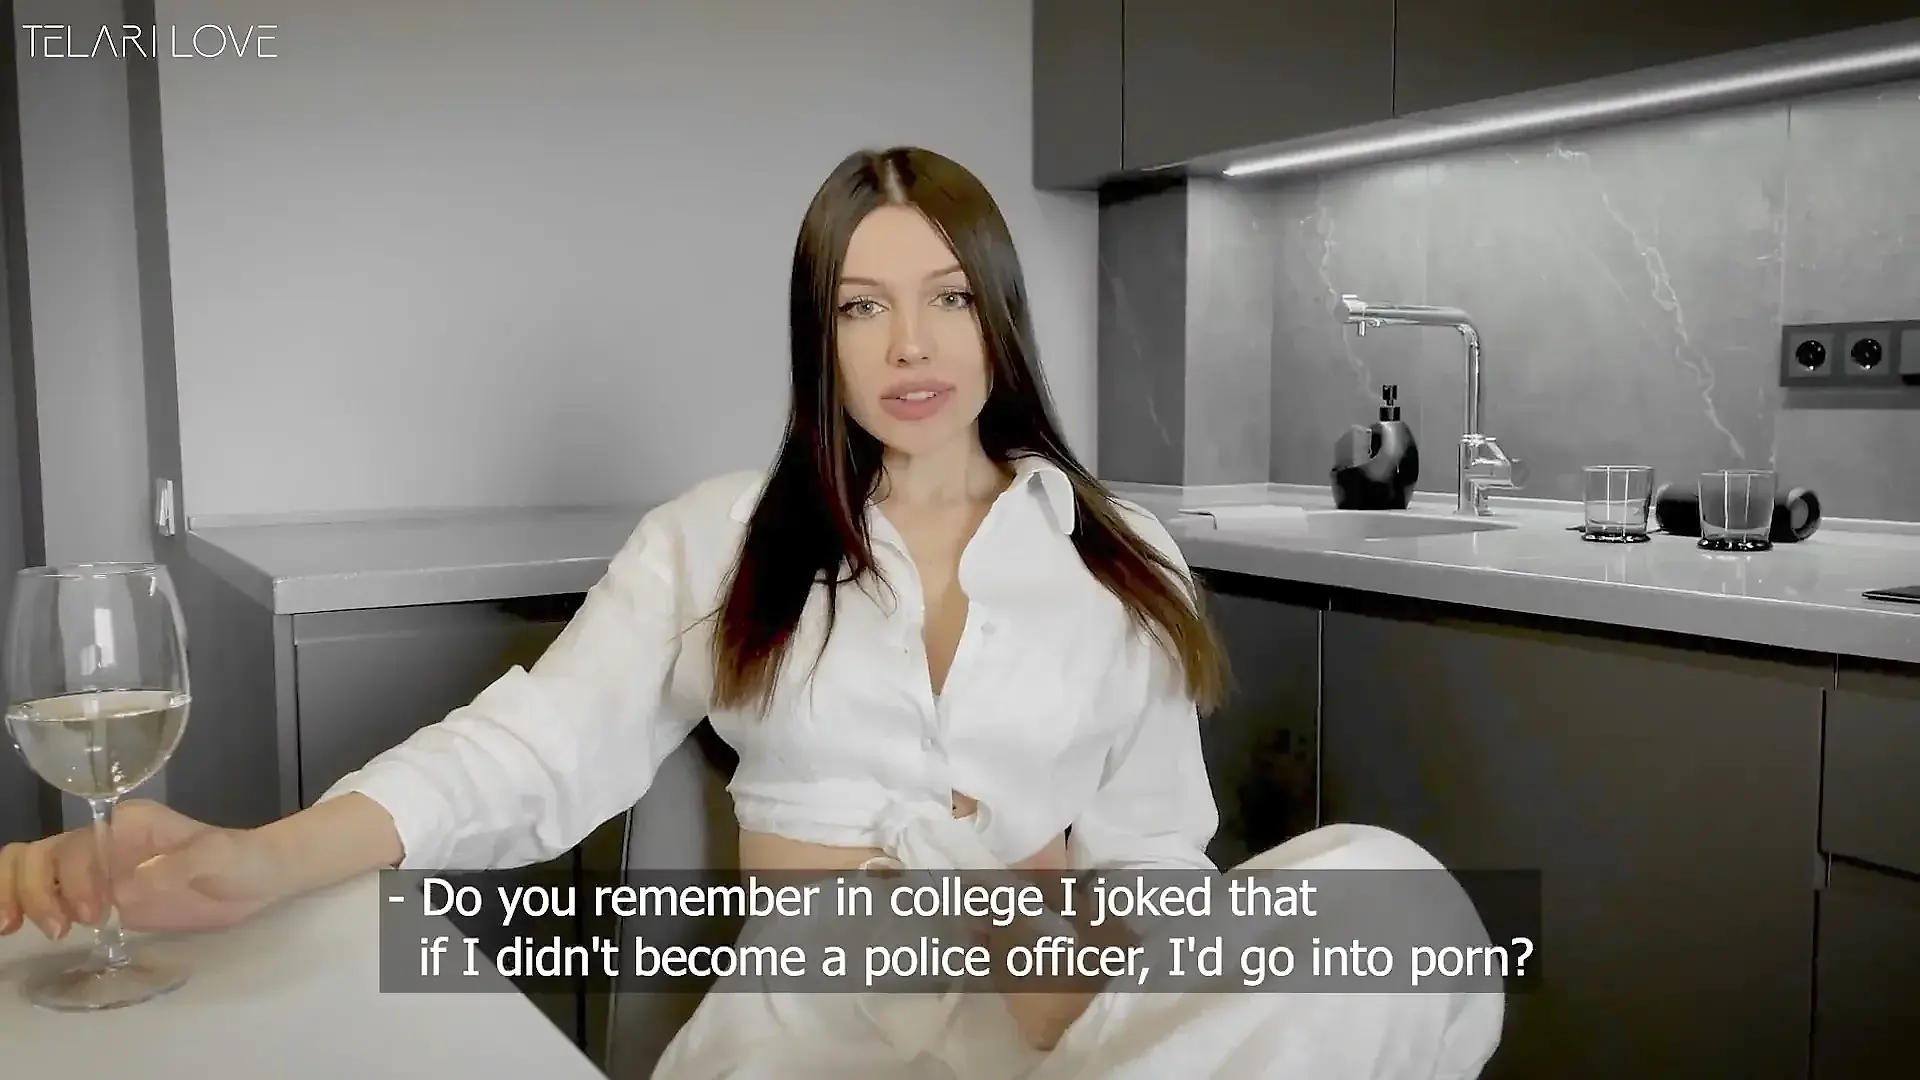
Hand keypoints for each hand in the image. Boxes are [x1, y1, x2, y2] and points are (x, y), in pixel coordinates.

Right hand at [0, 799, 282, 938]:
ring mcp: (97, 869)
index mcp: (126, 824)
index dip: (73, 881)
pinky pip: (48, 896)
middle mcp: (103, 842)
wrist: (258, 878)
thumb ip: (174, 868)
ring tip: (26, 930)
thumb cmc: (240, 860)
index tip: (93, 913)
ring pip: (32, 870)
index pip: (74, 847)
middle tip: (56, 929)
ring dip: (18, 897)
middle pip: (38, 855)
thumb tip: (124, 892)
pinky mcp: (100, 897)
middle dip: (32, 890)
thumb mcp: (217, 858)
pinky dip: (25, 906)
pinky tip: (19, 929)